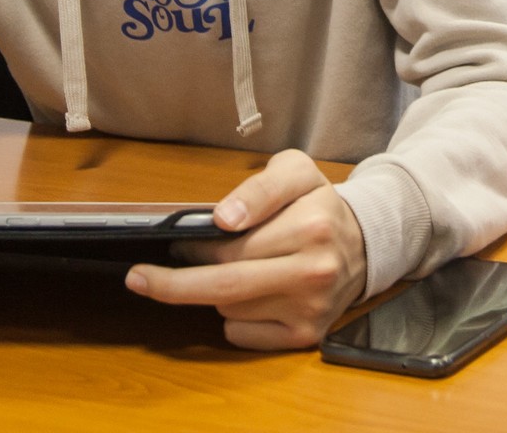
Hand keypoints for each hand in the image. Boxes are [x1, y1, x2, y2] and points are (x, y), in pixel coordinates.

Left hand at [124, 149, 366, 349]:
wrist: (364, 245)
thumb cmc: (319, 205)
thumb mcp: (294, 171)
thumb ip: (259, 187)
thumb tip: (224, 218)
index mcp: (311, 225)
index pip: (233, 245)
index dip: (193, 246)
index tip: (169, 245)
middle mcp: (313, 270)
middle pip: (224, 285)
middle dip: (175, 282)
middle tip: (142, 276)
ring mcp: (310, 307)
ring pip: (229, 308)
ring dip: (212, 292)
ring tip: (223, 270)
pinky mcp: (306, 334)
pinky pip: (242, 334)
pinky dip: (231, 318)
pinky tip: (247, 296)